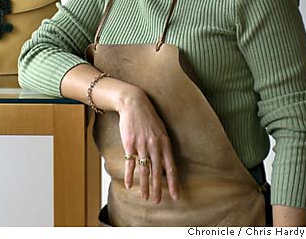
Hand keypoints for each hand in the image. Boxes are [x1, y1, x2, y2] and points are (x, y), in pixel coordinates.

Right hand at [117, 87, 179, 203]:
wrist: (134, 104)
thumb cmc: (148, 117)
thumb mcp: (161, 130)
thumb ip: (163, 146)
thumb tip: (165, 163)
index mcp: (165, 143)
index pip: (171, 167)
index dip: (173, 183)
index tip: (176, 196)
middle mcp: (154, 146)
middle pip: (158, 172)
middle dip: (158, 188)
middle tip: (158, 201)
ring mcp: (142, 145)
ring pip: (144, 170)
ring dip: (145, 186)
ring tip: (145, 197)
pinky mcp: (129, 144)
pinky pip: (130, 163)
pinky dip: (130, 175)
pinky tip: (129, 185)